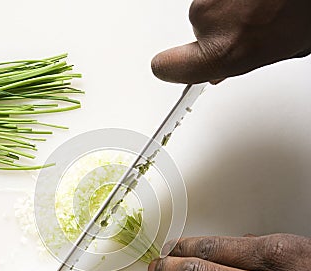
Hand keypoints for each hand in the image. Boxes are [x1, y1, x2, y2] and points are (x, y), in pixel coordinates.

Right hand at [151, 0, 310, 82]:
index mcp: (222, 51)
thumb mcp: (274, 50)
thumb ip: (238, 63)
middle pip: (198, 30)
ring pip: (210, 6)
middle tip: (249, 23)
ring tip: (263, 2)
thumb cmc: (303, 7)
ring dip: (232, 6)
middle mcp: (207, 20)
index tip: (171, 68)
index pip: (167, 67)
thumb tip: (220, 69)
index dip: (170, 67)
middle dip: (220, 29)